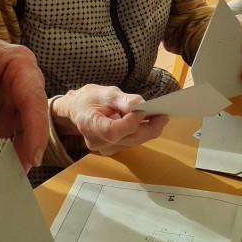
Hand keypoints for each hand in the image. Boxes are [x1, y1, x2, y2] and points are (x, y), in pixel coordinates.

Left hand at [0, 28, 48, 170]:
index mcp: (20, 64)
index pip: (33, 98)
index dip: (36, 128)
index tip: (33, 155)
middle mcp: (26, 80)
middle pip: (35, 115)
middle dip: (30, 144)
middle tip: (19, 172)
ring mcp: (18, 96)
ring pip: (26, 127)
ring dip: (20, 149)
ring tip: (10, 173)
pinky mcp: (9, 110)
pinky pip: (14, 132)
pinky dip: (10, 148)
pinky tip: (3, 164)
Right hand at [51, 85, 168, 155]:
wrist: (78, 109)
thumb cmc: (90, 99)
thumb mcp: (105, 92)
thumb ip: (123, 100)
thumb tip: (141, 105)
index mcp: (89, 124)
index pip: (112, 132)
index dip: (130, 123)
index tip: (142, 110)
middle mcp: (95, 141)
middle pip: (127, 140)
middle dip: (148, 128)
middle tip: (163, 116)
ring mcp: (103, 148)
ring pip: (132, 143)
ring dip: (148, 130)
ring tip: (159, 117)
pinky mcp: (111, 149)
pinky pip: (131, 143)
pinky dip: (141, 133)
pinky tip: (149, 122)